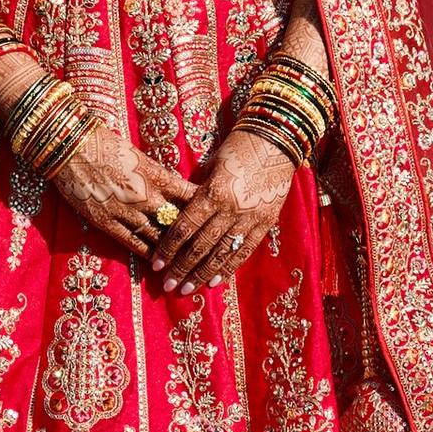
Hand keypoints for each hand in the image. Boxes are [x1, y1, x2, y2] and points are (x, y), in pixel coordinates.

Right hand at [47, 119, 202, 269]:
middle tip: (209, 250)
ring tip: (188, 264)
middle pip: (178, 222)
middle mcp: (146, 196)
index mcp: (156, 175)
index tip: (217, 219)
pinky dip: (148, 255)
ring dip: (174, 253)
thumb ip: (157, 175)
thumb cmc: (105, 144)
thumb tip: (175, 189)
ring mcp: (126, 211)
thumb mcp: (139, 156)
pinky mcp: (107, 222)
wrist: (70, 147)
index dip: (204, 210)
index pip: (189, 197)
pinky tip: (159, 263)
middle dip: (194, 238)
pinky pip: (133, 243)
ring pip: (158, 238)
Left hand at [154, 126, 294, 296]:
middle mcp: (230, 210)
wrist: (276, 142)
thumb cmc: (236, 149)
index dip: (169, 249)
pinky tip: (215, 282)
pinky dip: (229, 268)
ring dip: (202, 274)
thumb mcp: (210, 167)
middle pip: (201, 246)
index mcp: (212, 193)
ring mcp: (249, 219)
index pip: (185, 228)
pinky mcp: (265, 223)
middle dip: (182, 269)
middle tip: (167, 287)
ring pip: (221, 253)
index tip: (156, 265)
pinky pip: (244, 250)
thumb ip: (196, 193)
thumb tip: (178, 215)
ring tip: (186, 290)